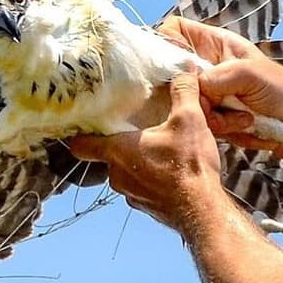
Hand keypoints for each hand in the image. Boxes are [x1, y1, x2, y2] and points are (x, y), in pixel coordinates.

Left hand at [67, 72, 230, 234]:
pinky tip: (172, 171)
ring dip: (138, 161)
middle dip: (121, 142)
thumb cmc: (189, 166)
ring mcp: (130, 194)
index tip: (85, 123)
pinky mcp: (146, 206)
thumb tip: (183, 71)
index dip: (80, 133)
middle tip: (137, 128)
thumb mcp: (190, 119)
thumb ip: (183, 92)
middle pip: (107, 154)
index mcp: (117, 151)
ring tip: (160, 149)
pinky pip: (142, 187)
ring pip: (126, 171)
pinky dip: (152, 178)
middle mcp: (117, 175)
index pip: (81, 144)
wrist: (203, 212)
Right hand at [155, 17, 282, 148]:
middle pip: (173, 71)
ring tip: (240, 115)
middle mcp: (206, 65)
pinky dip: (218, 126)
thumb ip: (222, 74)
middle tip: (212, 101)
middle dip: (190, 89)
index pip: (177, 29)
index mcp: (216, 43)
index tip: (175, 64)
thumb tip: (198, 84)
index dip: (167, 40)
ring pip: (184, 99)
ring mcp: (207, 91)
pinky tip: (242, 124)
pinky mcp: (209, 114)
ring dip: (210, 113)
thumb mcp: (253, 73)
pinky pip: (198, 119)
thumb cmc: (281, 91)